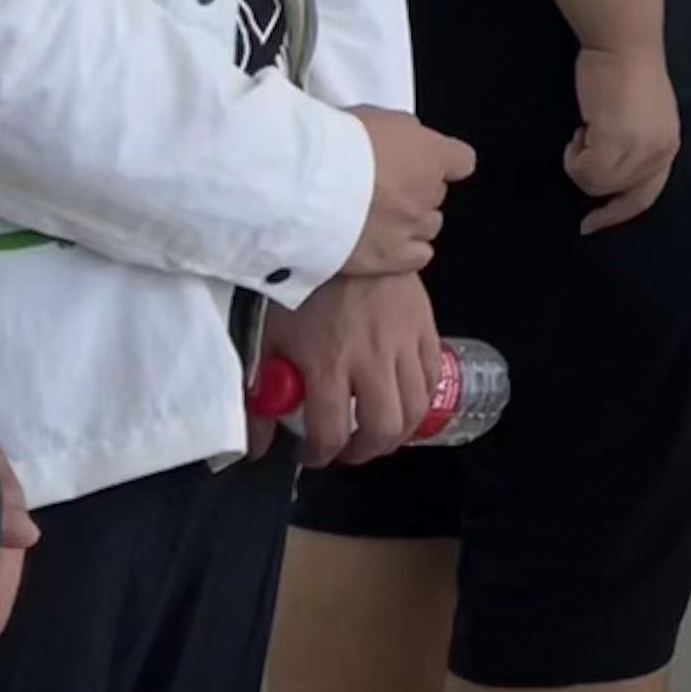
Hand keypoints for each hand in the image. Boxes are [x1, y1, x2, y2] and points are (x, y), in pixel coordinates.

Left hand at [255, 274, 441, 468]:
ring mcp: (405, 342)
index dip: (319, 455)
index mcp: (328, 362)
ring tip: (377, 431)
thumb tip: (257, 445)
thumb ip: (259, 395)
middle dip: (364, 451)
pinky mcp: (426, 326)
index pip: (331, 432)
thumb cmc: (299, 287)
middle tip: (348, 449)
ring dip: (397, 432)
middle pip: (383, 428)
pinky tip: (402, 398)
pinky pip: (433, 376)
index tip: (310, 455)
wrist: (343, 236)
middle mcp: (372, 358)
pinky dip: (421, 397)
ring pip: (416, 407)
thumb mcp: (265, 340)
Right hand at [342, 107, 476, 276]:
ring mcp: (411, 226)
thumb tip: (402, 140)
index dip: (442, 162)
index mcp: (432, 154)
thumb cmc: (334, 145)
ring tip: (374, 218)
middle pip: (435, 194)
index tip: (425, 163)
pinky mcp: (390, 256)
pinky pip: (417, 256)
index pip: (461, 160)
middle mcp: (428, 192)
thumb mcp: (375, 117)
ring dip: (408, 223)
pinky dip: (405, 253)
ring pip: (427, 226)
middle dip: (413, 192)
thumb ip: (400, 133)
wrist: (305, 183)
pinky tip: (383, 244)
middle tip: (380, 189)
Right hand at [566, 45, 679, 232]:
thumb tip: (609, 173)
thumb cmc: (627, 72)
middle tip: (583, 141)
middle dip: (592, 173)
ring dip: (581, 160)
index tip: (591, 223)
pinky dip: (574, 153)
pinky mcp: (616, 142)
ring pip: (596, 183)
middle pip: (614, 193)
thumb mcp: (643, 117)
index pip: (646, 196)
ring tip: (588, 126)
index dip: (618, 213)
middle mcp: (659, 152)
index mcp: (668, 146)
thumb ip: (634, 146)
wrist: (624, 44)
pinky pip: (583, 170)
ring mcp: (639, 150)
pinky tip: (583, 126)